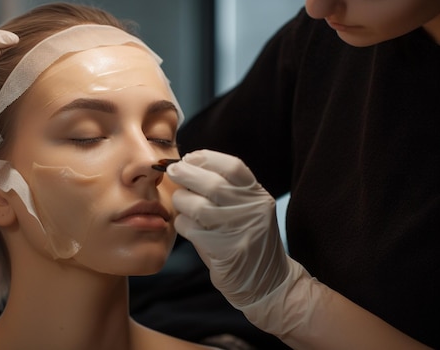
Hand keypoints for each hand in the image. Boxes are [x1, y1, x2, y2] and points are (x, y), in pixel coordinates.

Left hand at [166, 149, 291, 306]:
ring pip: (197, 206)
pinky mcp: (224, 251)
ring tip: (180, 201)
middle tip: (172, 170)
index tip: (190, 157)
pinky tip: (185, 224)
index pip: (233, 167)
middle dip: (186, 173)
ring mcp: (238, 231)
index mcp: (257, 196)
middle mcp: (252, 210)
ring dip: (181, 200)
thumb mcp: (248, 209)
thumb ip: (226, 189)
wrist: (266, 281)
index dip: (207, 158)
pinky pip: (191, 229)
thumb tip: (188, 165)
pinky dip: (182, 223)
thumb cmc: (247, 239)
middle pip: (212, 183)